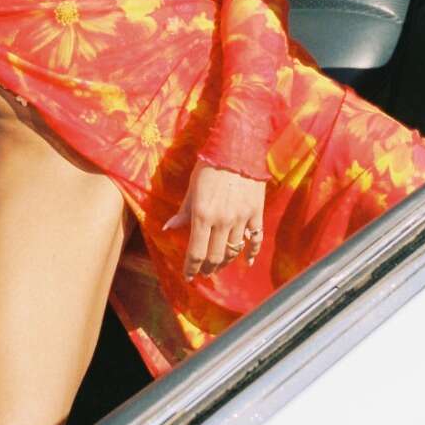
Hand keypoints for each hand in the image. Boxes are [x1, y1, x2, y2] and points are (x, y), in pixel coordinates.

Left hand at [163, 160, 265, 280]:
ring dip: (225, 262)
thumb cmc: (209, 165)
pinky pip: (255, 239)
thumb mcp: (192, 187)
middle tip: (203, 272)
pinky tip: (247, 261)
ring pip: (234, 250)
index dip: (191, 268)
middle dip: (207, 268)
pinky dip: (251, 253)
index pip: (196, 252)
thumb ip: (183, 211)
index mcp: (202, 215)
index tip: (188, 276)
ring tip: (218, 265)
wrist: (237, 148)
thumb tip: (168, 229)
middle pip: (215, 257)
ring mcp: (241, 219)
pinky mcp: (256, 213)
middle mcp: (222, 221)